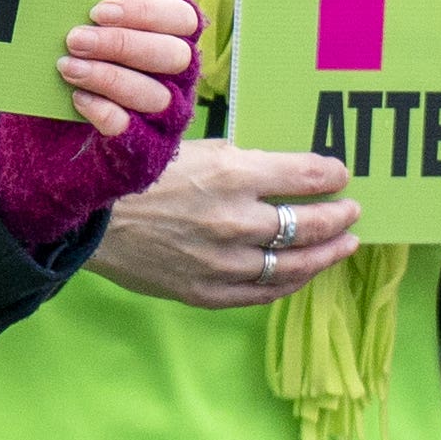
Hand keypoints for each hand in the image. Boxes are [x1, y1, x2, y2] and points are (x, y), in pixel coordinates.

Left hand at [0, 0, 201, 248]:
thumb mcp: (82, 47)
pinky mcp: (147, 155)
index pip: (182, 19)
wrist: (47, 146)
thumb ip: (90, 24)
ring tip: (68, 68)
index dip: (145, 11)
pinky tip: (78, 99)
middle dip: (122, 43)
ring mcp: (166, 120)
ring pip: (157, 95)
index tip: (98, 10)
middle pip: (174, 56)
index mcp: (171, 43)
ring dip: (109, 76)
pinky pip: (136, 132)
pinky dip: (106, 112)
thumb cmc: (72, 78)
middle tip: (75, 39)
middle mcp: (179, 82)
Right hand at [88, 139, 362, 309]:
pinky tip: (304, 272)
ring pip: (295, 263)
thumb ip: (237, 161)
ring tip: (344, 245)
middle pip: (309, 223)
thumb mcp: (189, 148)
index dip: (330, 174)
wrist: (88, 220)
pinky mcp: (208, 291)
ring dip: (326, 253)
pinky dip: (291, 282)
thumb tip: (278, 169)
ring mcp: (224, 262)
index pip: (305, 175)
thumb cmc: (135, 176)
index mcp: (232, 174)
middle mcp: (236, 220)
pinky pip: (265, 292)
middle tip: (352, 210)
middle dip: (338, 216)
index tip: (341, 173)